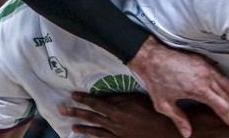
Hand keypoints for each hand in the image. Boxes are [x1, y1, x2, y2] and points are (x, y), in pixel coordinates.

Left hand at [60, 92, 178, 137]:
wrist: (166, 132)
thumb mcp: (135, 99)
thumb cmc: (152, 112)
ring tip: (72, 127)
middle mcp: (115, 124)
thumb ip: (118, 98)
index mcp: (117, 111)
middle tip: (62, 110)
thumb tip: (103, 97)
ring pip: (96, 131)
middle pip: (91, 117)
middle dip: (75, 113)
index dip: (83, 99)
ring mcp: (118, 135)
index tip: (72, 95)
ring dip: (83, 128)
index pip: (95, 103)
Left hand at [128, 36, 228, 136]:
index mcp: (198, 89)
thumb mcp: (163, 103)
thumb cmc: (155, 78)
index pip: (221, 105)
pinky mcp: (200, 60)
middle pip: (225, 94)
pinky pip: (217, 72)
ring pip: (224, 82)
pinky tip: (226, 85)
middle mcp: (205, 77)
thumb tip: (187, 133)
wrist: (149, 56)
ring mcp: (204, 67)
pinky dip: (224, 80)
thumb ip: (177, 118)